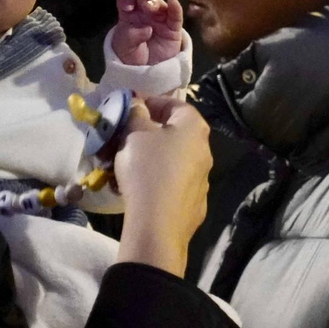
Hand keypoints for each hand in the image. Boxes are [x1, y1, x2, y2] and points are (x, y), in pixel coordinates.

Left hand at [112, 0, 184, 66]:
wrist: (145, 72)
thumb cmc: (131, 56)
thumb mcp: (124, 47)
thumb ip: (130, 36)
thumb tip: (146, 28)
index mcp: (129, 13)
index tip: (127, 6)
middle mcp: (145, 12)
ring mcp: (160, 19)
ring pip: (160, 5)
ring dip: (155, 2)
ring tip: (150, 6)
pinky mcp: (173, 29)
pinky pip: (175, 17)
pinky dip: (175, 9)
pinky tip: (173, 2)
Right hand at [112, 95, 211, 276]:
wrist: (158, 225)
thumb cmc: (147, 169)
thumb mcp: (134, 134)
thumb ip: (136, 114)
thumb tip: (139, 105)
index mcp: (194, 128)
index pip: (174, 104)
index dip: (150, 102)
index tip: (129, 107)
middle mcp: (205, 151)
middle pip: (174, 133)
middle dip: (147, 133)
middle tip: (123, 138)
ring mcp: (202, 179)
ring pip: (171, 160)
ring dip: (150, 158)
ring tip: (124, 165)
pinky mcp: (194, 203)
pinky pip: (172, 183)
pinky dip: (156, 180)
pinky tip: (136, 188)